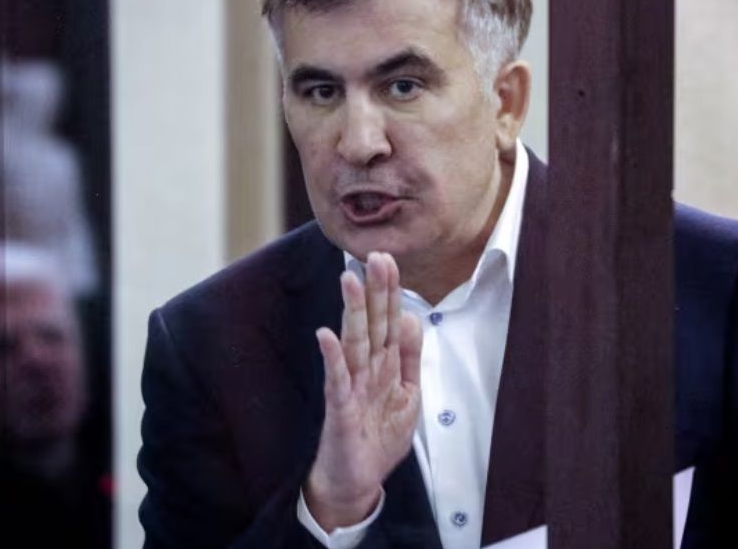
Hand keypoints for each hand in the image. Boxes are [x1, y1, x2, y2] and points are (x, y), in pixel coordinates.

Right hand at [305, 252, 422, 531]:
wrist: (356, 482)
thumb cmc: (378, 437)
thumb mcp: (407, 393)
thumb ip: (409, 356)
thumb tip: (411, 317)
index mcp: (382, 364)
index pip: (387, 320)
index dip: (390, 291)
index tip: (389, 258)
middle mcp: (364, 369)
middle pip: (371, 323)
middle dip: (375, 290)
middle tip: (375, 256)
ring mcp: (350, 387)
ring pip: (353, 343)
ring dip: (352, 312)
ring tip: (350, 281)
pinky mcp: (340, 410)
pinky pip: (336, 381)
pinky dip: (332, 358)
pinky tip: (326, 335)